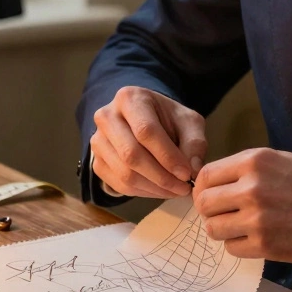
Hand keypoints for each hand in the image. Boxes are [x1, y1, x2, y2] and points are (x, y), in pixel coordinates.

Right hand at [89, 86, 206, 198]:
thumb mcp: (188, 121)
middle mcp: (107, 117)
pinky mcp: (97, 162)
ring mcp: (98, 141)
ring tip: (176, 190)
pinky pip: (119, 184)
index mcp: (129, 99)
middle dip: (161, 176)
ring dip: (154, 188)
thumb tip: (193, 171)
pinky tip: (161, 189)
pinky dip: (144, 192)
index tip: (187, 174)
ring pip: (125, 173)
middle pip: (131, 154)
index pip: (145, 131)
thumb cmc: (168, 119)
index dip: (167, 156)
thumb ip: (195, 142)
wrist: (145, 121)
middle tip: (184, 188)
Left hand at [192, 148, 291, 263]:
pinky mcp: (267, 245)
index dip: (203, 188)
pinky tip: (255, 238)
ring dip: (223, 229)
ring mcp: (258, 218)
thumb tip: (217, 183)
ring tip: (240, 227)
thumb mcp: (282, 160)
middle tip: (225, 214)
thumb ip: (248, 170)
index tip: (210, 196)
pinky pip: (232, 248)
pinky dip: (239, 245)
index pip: (206, 176)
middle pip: (205, 204)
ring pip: (214, 228)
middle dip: (211, 210)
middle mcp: (252, 188)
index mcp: (254, 162)